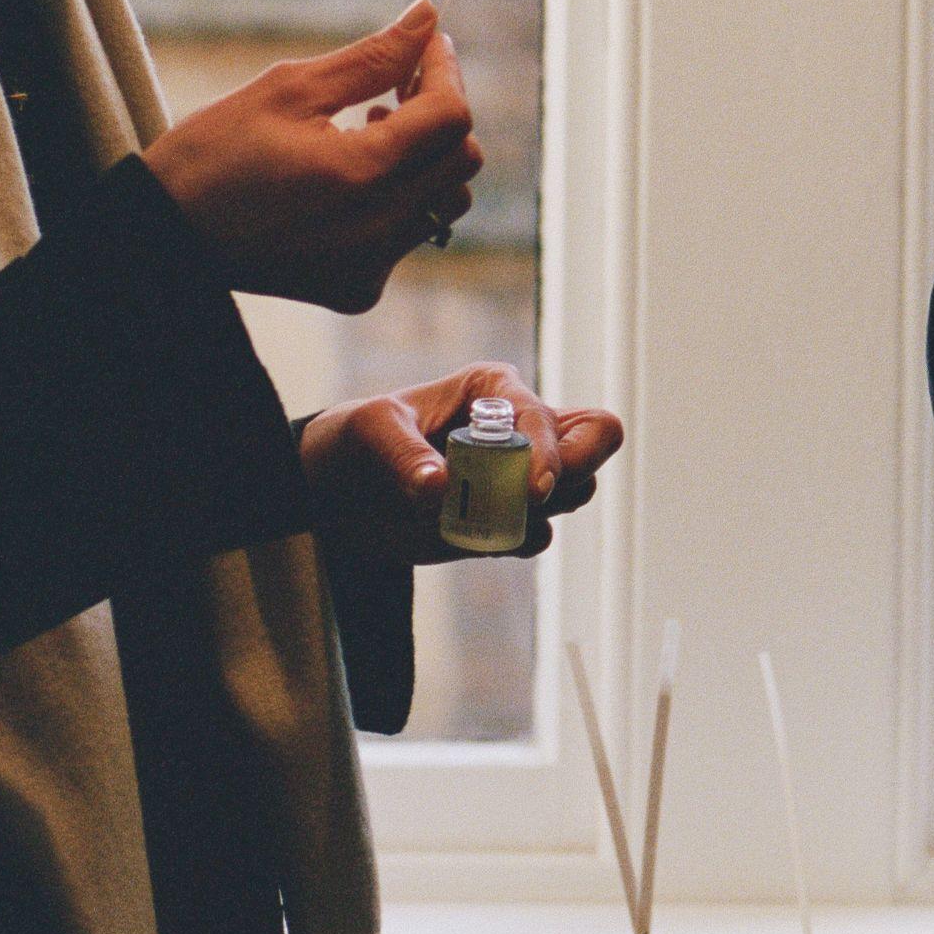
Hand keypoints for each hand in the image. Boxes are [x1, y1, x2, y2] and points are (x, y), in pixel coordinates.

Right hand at [141, 1, 483, 313]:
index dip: (445, 70)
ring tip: (369, 129)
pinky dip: (398, 199)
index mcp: (360, 175)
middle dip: (440, 112)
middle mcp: (377, 230)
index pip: (450, 116)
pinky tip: (348, 179)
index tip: (424, 45)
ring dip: (425, 158)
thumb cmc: (211, 155)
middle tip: (395, 84)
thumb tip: (429, 18)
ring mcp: (371, 267)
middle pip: (461, 160)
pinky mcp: (358, 289)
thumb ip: (371, 57)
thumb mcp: (287, 90)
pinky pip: (410, 235)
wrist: (159, 239)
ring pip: (445, 201)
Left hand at [304, 368, 625, 567]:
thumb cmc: (356, 440)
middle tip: (538, 497)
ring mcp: (519, 476)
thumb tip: (438, 489)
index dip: (550, 451)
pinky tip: (472, 538)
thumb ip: (405, 456)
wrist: (336, 494)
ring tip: (483, 515)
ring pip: (577, 489)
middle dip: (579, 469)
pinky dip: (515, 541)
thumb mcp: (370, 432)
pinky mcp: (508, 519)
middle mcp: (520, 428)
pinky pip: (539, 534)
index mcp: (495, 392)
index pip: (549, 416)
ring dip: (541, 511)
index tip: (534, 490)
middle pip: (597, 439)